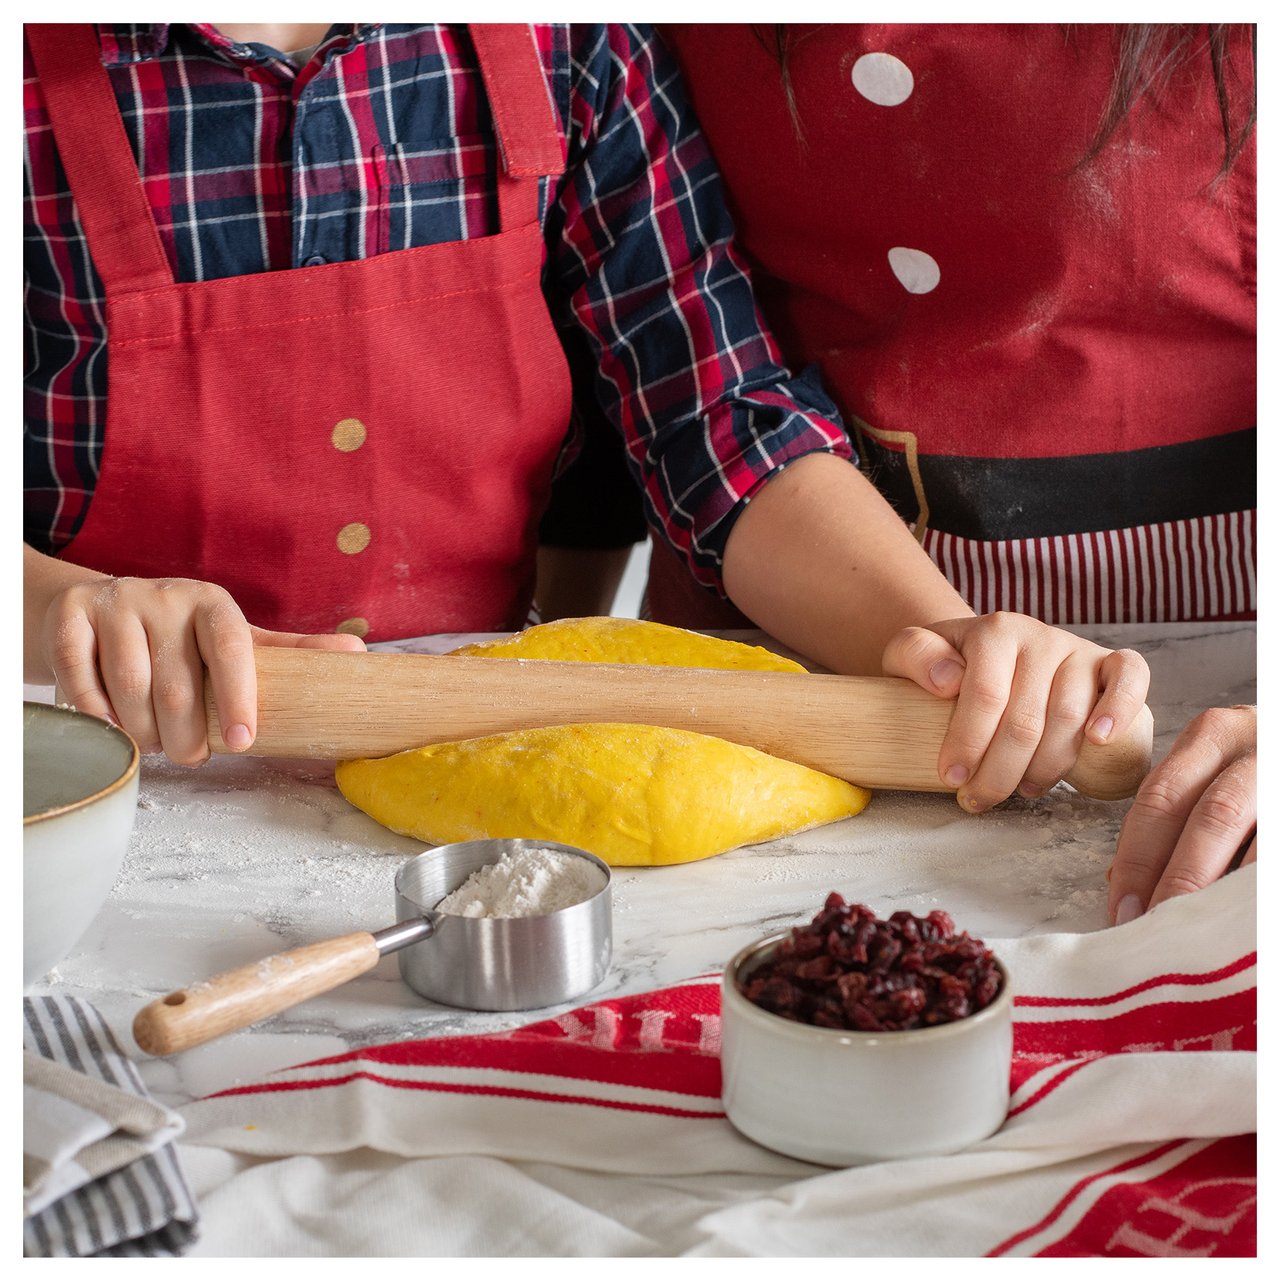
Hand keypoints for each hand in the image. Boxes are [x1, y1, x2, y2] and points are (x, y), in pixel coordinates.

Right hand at [38, 575, 364, 764]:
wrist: (95, 610)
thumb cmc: (179, 638)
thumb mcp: (235, 641)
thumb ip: (292, 651)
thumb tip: (359, 654)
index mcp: (214, 605)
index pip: (233, 650)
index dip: (239, 698)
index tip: (243, 742)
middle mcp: (167, 597)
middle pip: (179, 684)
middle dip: (186, 736)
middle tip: (190, 757)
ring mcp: (117, 602)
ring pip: (129, 686)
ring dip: (142, 730)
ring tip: (154, 743)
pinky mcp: (71, 614)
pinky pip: (80, 676)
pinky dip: (95, 712)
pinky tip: (109, 725)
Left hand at [881, 612, 1149, 810]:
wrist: (983, 650)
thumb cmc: (946, 663)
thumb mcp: (910, 652)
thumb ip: (914, 655)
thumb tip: (947, 680)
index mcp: (993, 631)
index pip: (985, 694)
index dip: (968, 742)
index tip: (952, 779)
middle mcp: (1039, 635)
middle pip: (1026, 718)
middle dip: (999, 770)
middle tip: (978, 799)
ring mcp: (1077, 649)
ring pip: (1070, 717)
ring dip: (1046, 766)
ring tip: (1021, 789)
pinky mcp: (1109, 663)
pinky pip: (1130, 677)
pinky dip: (1120, 709)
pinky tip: (1099, 742)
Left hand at [1107, 705, 1255, 923]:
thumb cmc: (1255, 769)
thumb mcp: (1216, 768)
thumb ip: (1175, 812)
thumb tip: (1121, 881)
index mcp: (1210, 736)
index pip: (1159, 798)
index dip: (1136, 857)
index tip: (1121, 908)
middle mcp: (1252, 749)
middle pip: (1208, 818)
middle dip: (1178, 879)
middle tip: (1157, 929)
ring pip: (1256, 845)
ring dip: (1221, 890)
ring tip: (1199, 933)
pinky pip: (1274, 858)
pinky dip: (1255, 888)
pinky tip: (1242, 918)